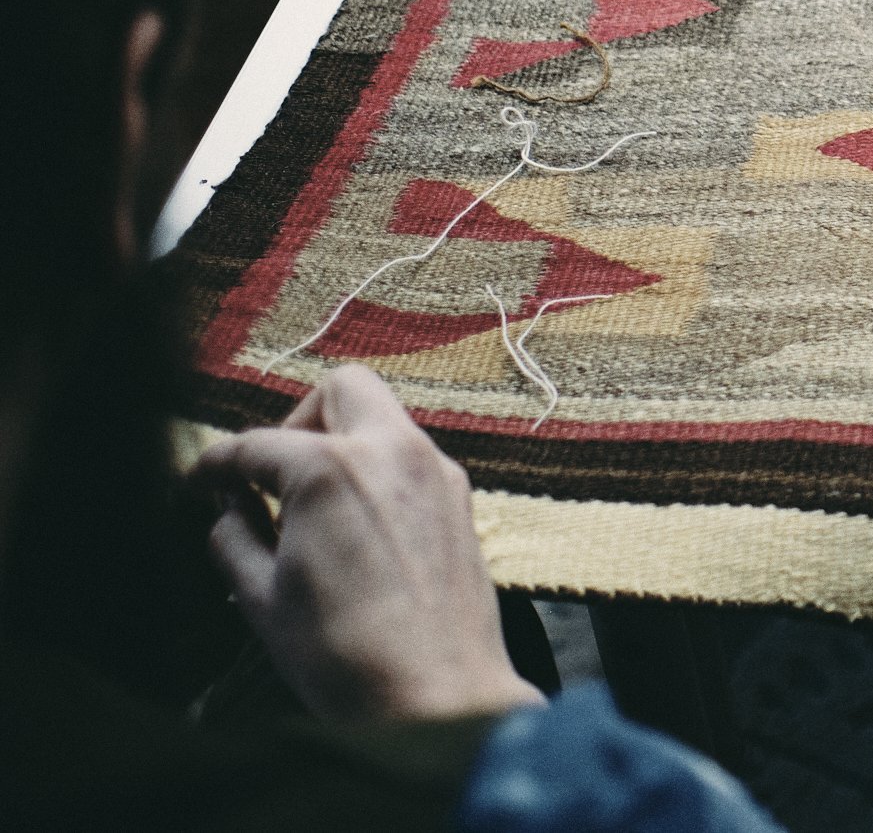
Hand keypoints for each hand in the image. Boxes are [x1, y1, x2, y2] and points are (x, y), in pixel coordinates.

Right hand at [191, 365, 543, 722]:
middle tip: (271, 474)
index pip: (255, 445)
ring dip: (343, 442)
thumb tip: (228, 510)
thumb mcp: (260, 598)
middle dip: (297, 419)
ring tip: (308, 505)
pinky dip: (378, 470)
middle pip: (341, 390)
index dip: (214, 464)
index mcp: (331, 468)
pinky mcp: (463, 500)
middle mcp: (393, 452)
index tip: (197, 483)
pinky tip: (354, 523)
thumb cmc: (343, 654)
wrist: (436, 696)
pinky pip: (412, 458)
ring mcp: (437, 471)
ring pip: (385, 418)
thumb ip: (234, 537)